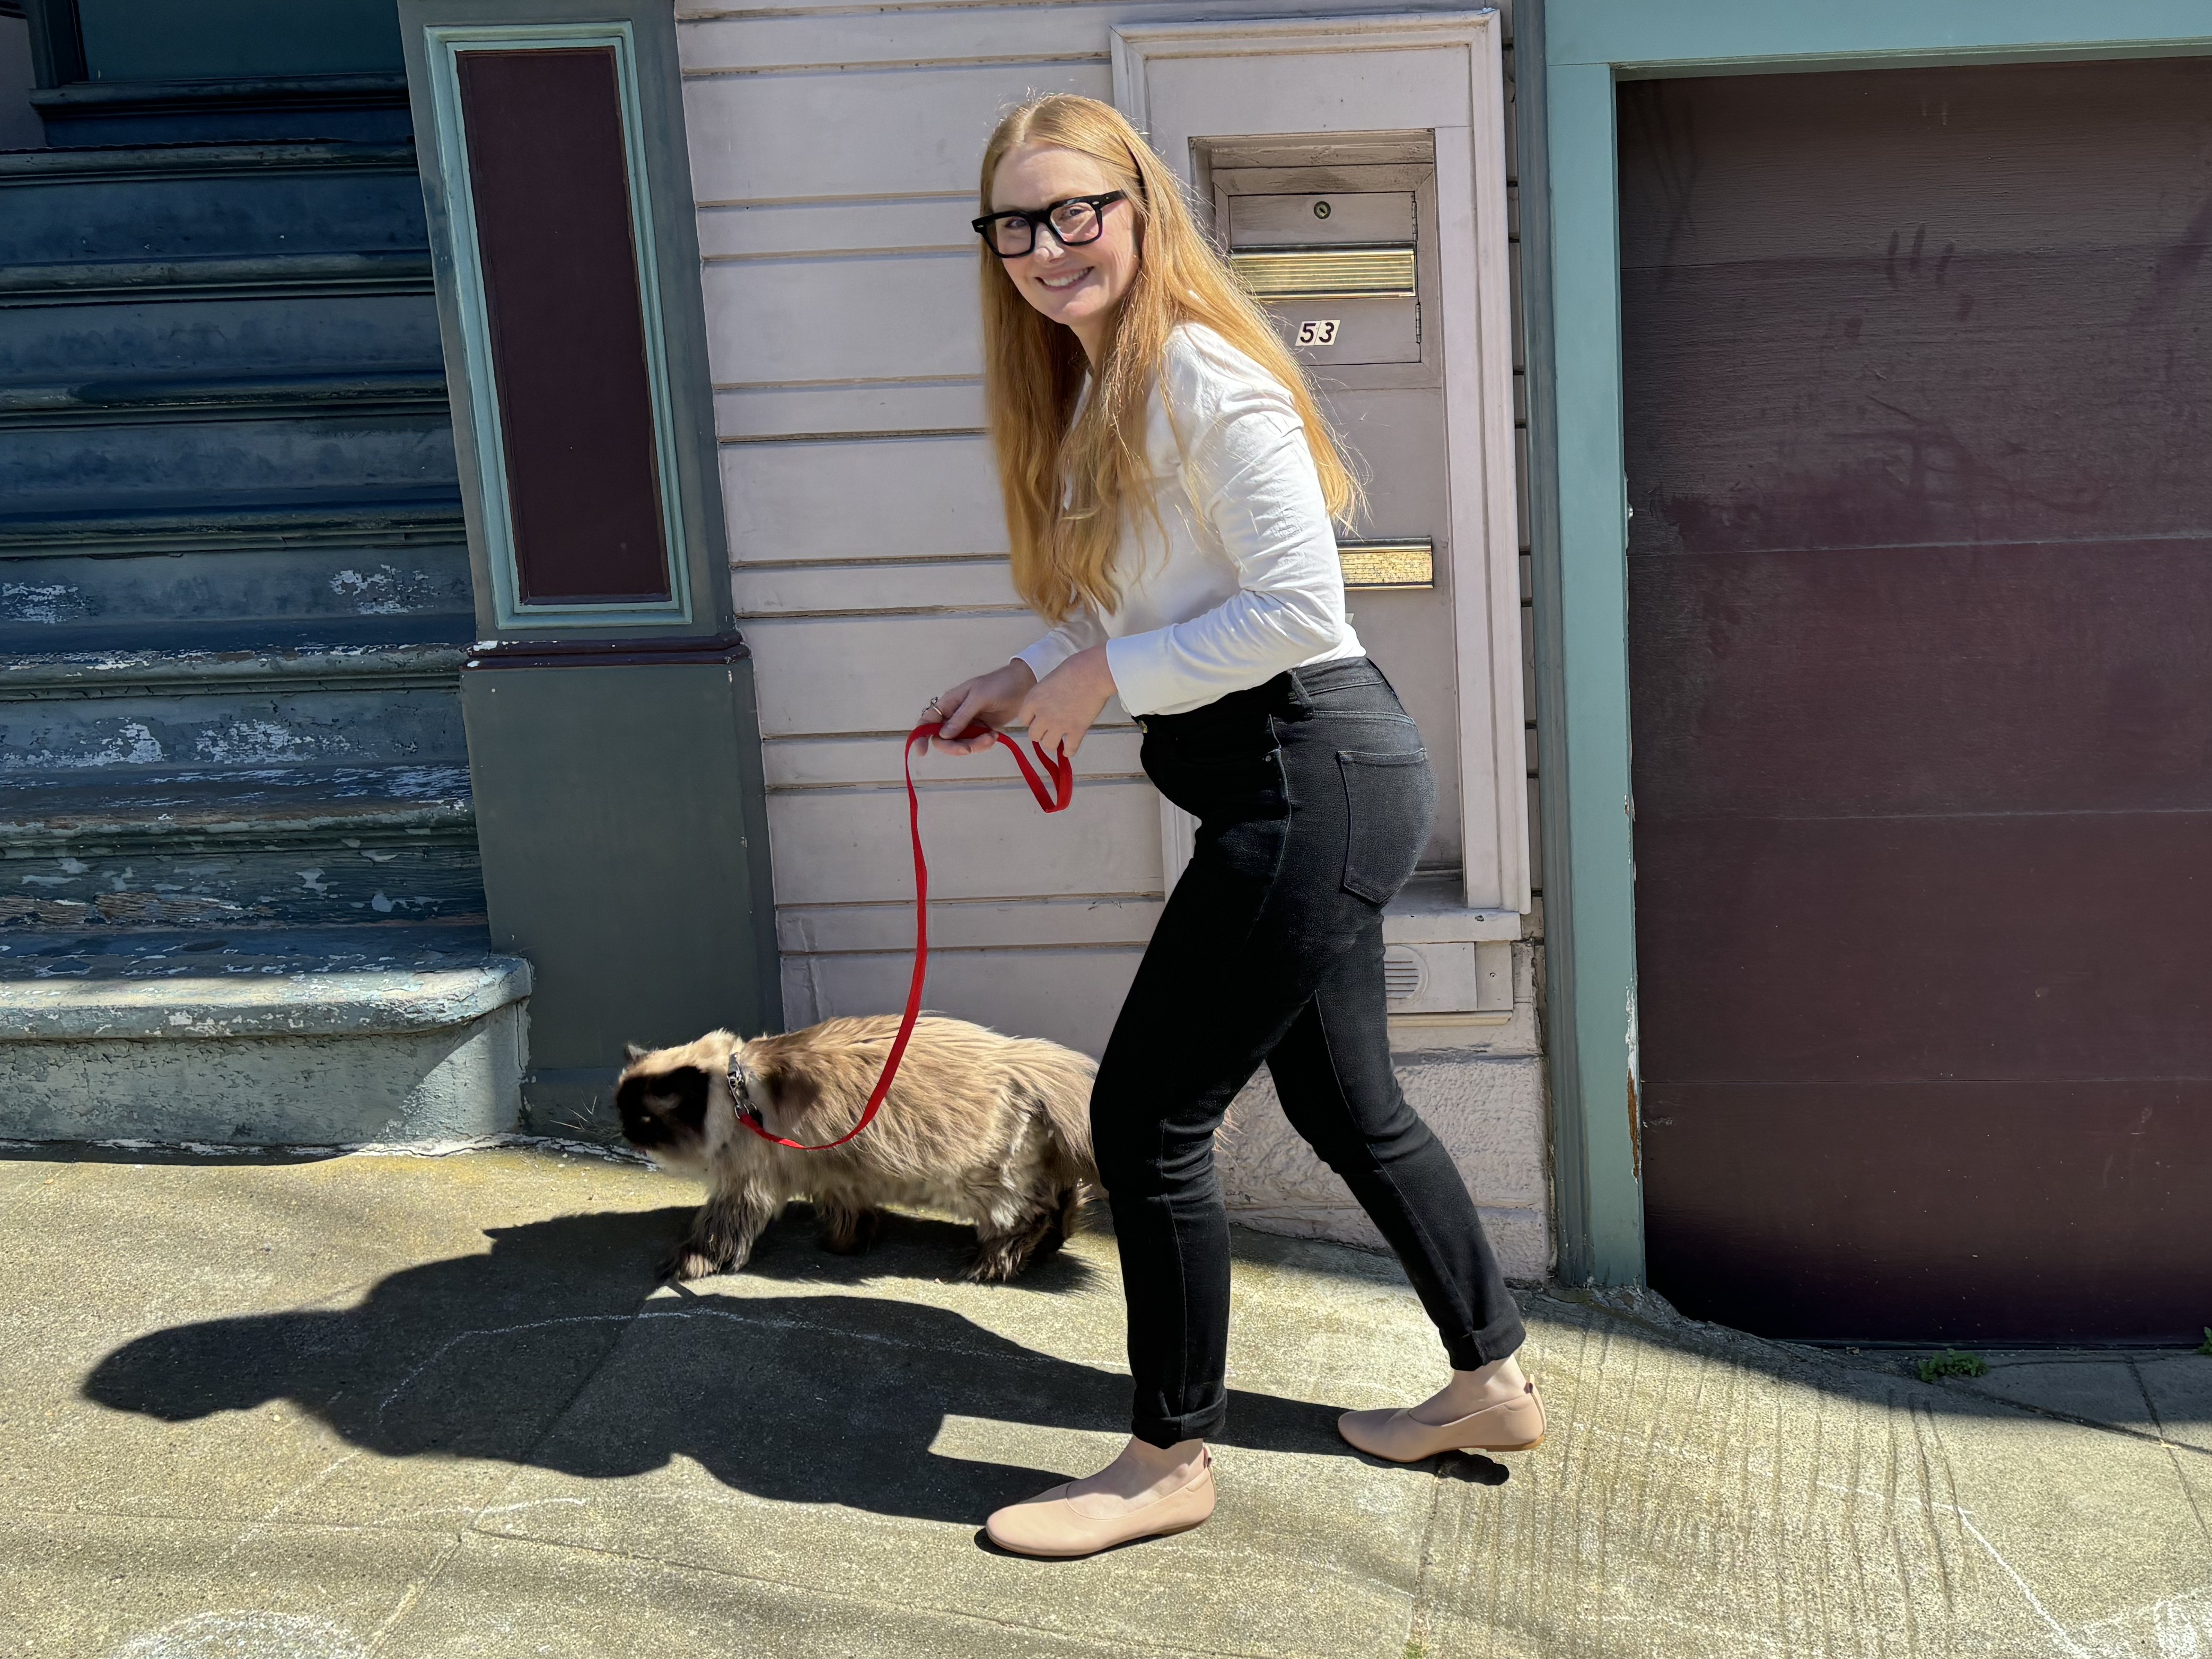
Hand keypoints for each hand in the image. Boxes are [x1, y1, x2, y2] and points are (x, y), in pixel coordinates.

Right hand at [928, 661, 1035, 756]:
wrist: (1023, 686)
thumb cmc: (998, 685)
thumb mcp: (978, 698)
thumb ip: (961, 717)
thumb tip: (943, 735)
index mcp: (949, 703)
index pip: (927, 721)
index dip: (920, 736)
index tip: (922, 752)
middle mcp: (954, 715)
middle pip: (943, 739)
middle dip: (955, 747)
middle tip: (969, 749)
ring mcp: (968, 724)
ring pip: (960, 744)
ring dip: (974, 746)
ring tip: (991, 738)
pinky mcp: (981, 730)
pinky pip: (975, 744)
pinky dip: (983, 744)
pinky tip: (995, 736)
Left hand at [1014, 645, 1115, 760]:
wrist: (1093, 673)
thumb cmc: (1074, 669)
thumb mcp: (1050, 679)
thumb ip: (1045, 695)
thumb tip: (1050, 702)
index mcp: (1034, 700)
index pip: (1023, 719)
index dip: (1031, 720)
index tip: (1038, 719)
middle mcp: (1043, 715)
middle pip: (1033, 735)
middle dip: (1041, 733)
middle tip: (1049, 729)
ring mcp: (1059, 725)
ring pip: (1048, 745)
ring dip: (1053, 743)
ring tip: (1059, 739)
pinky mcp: (1076, 730)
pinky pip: (1070, 749)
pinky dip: (1069, 751)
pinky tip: (1069, 749)